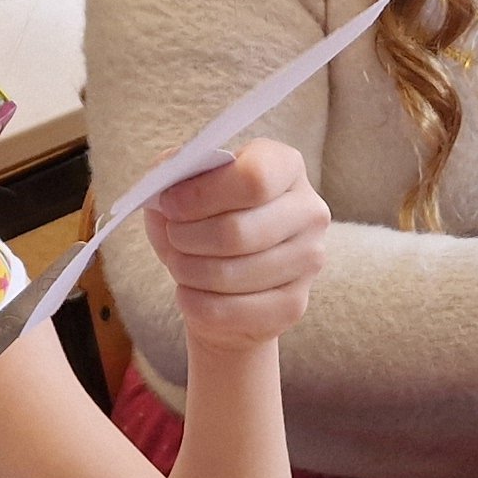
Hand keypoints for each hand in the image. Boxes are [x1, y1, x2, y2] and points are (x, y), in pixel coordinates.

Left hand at [138, 140, 327, 355]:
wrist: (222, 279)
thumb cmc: (202, 221)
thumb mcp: (184, 186)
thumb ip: (175, 172)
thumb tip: (168, 188)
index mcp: (286, 167)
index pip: (254, 178)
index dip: (203, 194)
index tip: (170, 204)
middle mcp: (309, 211)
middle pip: (239, 231)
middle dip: (188, 237)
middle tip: (173, 238)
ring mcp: (309, 260)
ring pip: (231, 273)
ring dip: (188, 270)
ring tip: (179, 264)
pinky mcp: (294, 303)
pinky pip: (232, 310)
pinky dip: (196, 302)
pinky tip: (189, 292)